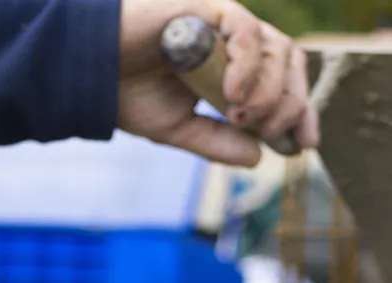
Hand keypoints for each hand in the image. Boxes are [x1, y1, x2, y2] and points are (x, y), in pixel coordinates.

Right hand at [117, 0, 318, 166]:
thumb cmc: (127, 93)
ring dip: (270, 90)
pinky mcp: (207, 8)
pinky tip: (234, 95)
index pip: (284, 81)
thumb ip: (218, 141)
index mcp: (232, 68)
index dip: (301, 110)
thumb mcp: (180, 129)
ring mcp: (222, 24)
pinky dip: (249, 66)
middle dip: (291, 103)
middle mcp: (233, 43)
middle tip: (271, 133)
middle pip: (290, 62)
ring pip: (276, 48)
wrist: (88, 72)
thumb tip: (258, 158)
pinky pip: (246, 31)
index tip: (304, 143)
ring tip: (243, 117)